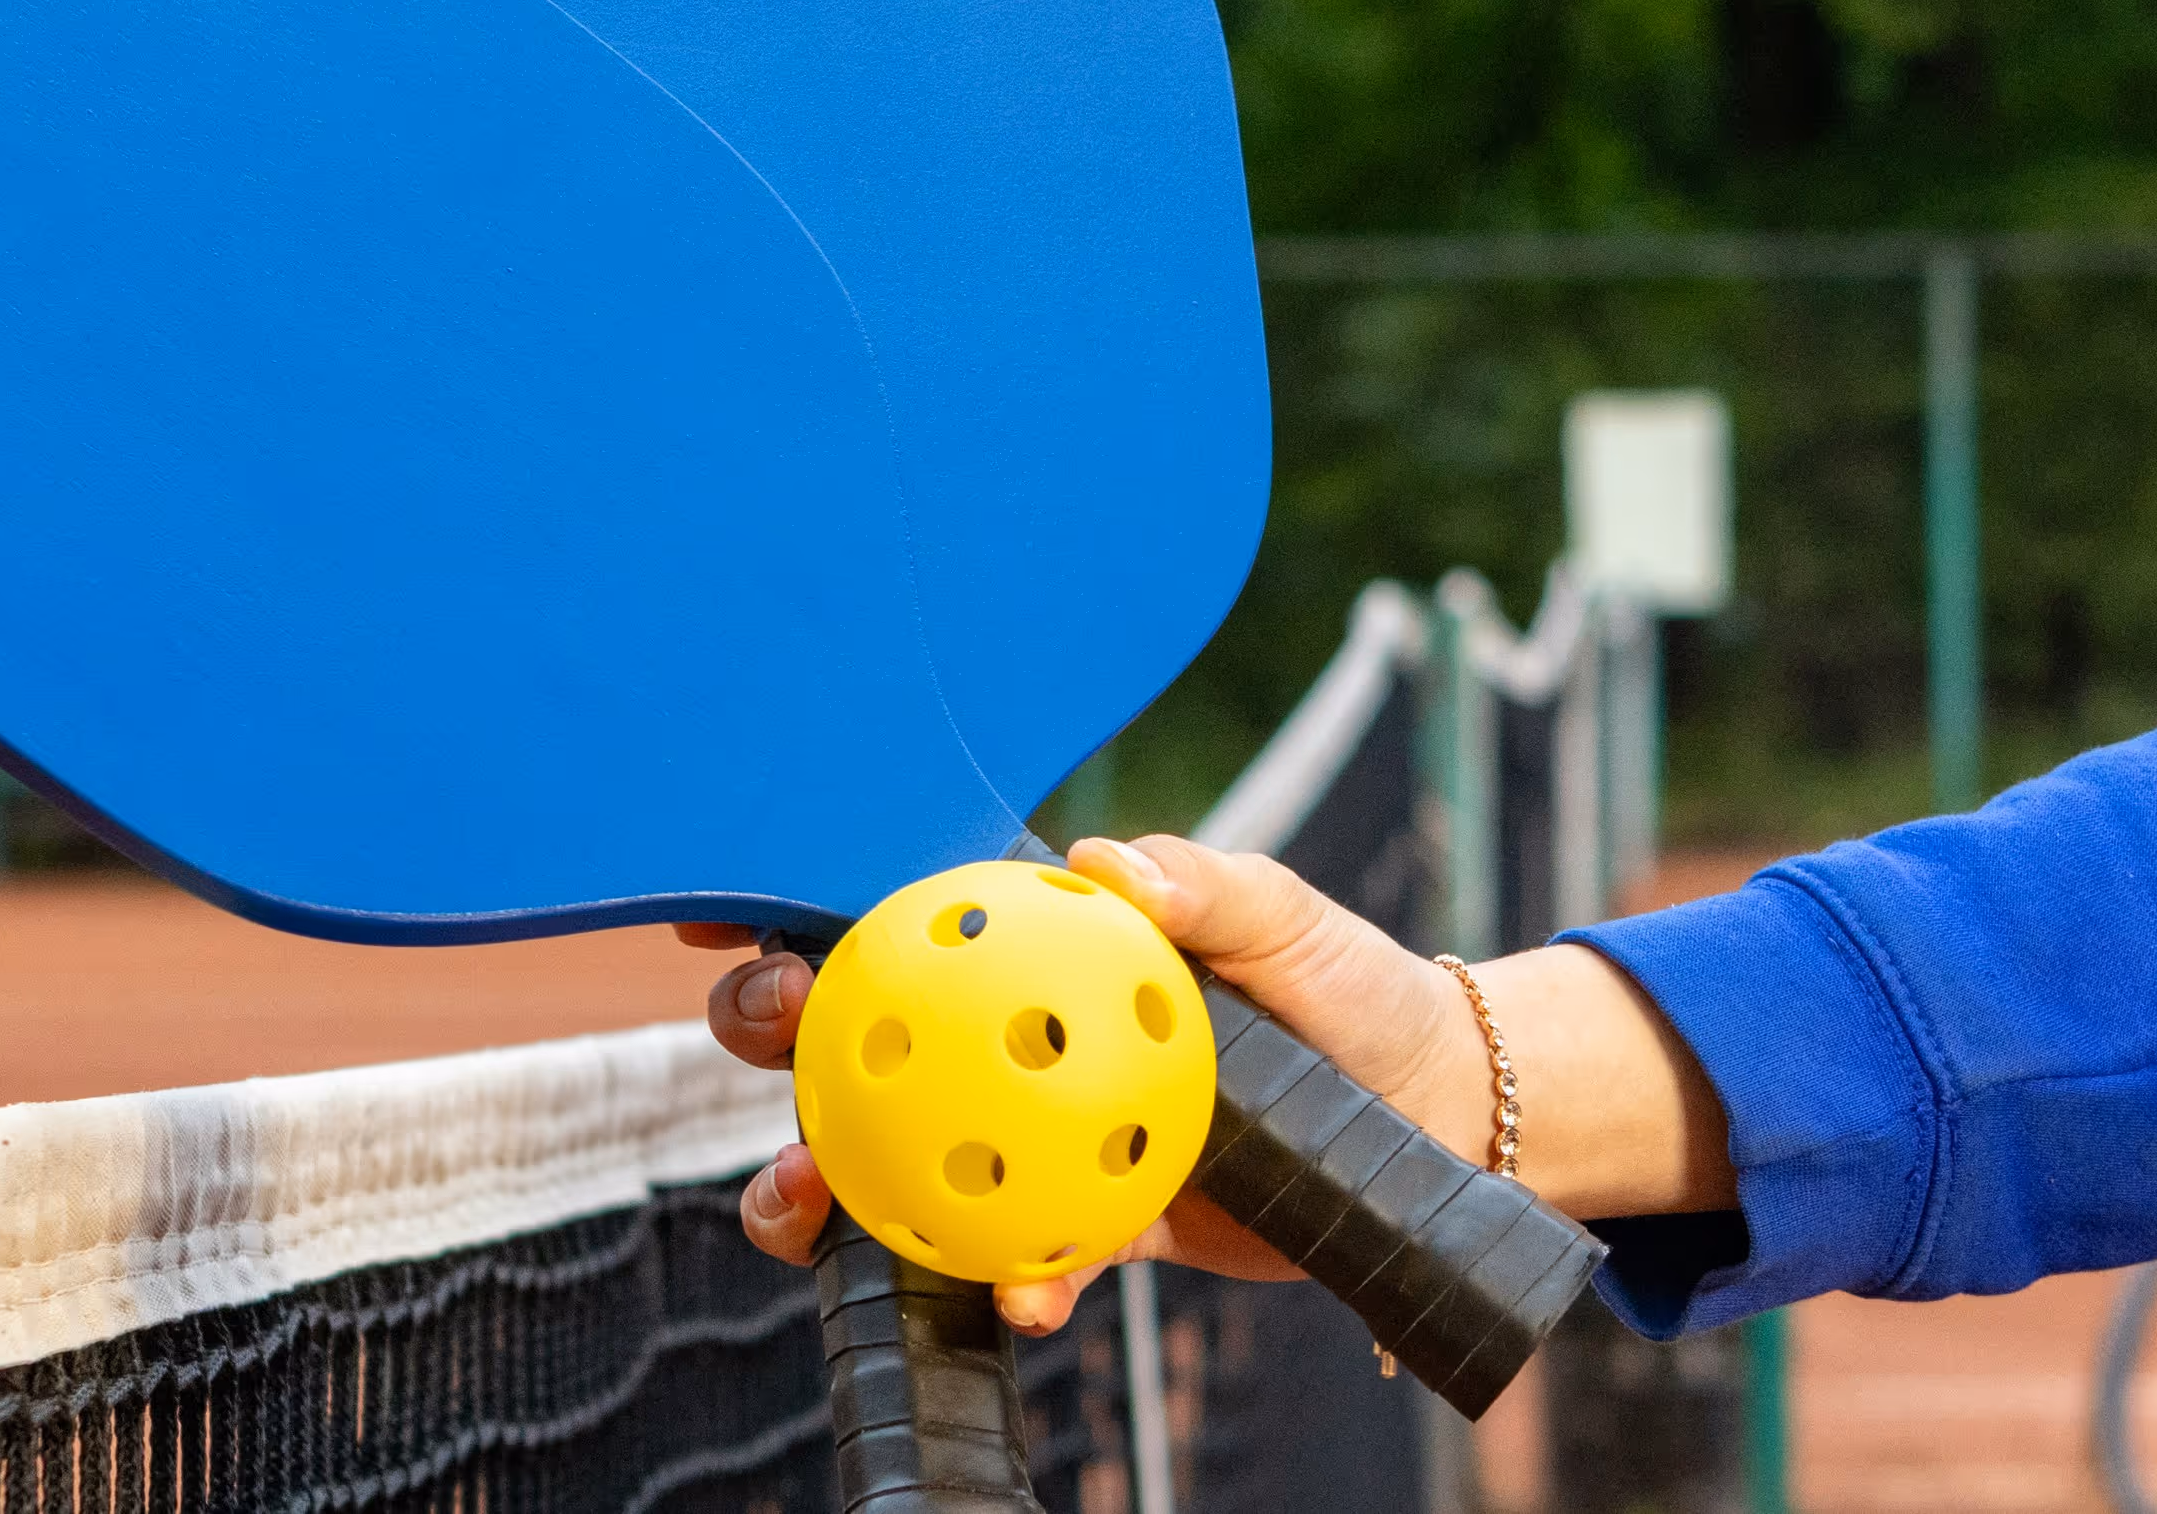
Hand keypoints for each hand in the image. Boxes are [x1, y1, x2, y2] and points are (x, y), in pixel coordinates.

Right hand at [680, 834, 1731, 1335]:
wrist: (1429, 1124)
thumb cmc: (1351, 991)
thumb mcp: (1294, 921)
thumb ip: (1210, 890)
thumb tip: (1115, 864)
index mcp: (1036, 945)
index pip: (901, 911)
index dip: (801, 903)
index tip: (728, 905)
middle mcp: (1007, 1035)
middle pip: (852, 1030)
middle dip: (775, 1031)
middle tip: (776, 1039)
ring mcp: (1024, 1134)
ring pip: (886, 1155)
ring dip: (824, 1182)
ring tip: (812, 1204)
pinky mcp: (1074, 1225)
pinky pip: (1004, 1253)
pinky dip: (996, 1277)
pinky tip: (1013, 1292)